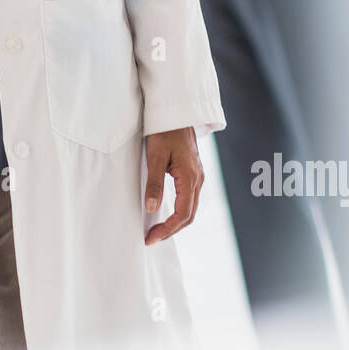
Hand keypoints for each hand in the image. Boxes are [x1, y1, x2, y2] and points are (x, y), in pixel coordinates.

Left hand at [143, 127, 203, 244]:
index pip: (182, 214)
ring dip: (174, 223)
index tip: (150, 237)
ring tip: (155, 230)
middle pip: (189, 216)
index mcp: (190, 178)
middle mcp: (198, 180)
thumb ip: (154, 183)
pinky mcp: (193, 173)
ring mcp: (197, 176)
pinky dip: (178, 211)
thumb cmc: (164, 131)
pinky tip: (164, 214)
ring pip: (190, 208)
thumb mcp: (155, 156)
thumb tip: (152, 209)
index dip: (167, 229)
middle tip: (150, 238)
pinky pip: (189, 199)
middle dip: (170, 231)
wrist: (177, 111)